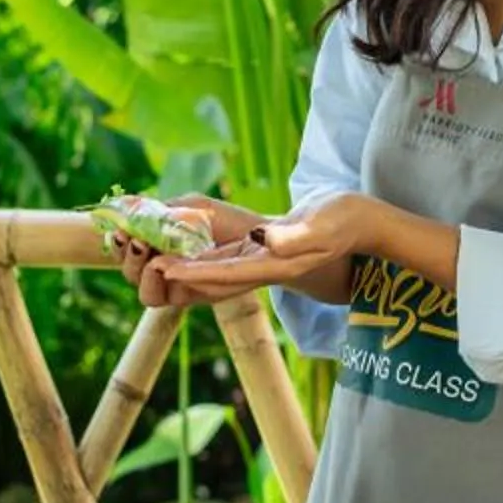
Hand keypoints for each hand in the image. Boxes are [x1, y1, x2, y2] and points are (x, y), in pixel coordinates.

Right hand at [109, 196, 259, 292]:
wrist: (265, 237)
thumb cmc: (227, 221)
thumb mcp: (191, 208)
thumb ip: (160, 211)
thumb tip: (125, 205)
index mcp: (158, 246)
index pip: (126, 250)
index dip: (117, 242)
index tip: (118, 228)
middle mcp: (164, 269)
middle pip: (130, 273)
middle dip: (125, 256)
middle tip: (132, 238)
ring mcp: (178, 286)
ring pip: (145, 293)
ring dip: (138, 272)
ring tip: (145, 249)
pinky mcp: (193, 296)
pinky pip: (167, 298)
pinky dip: (158, 282)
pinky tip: (161, 263)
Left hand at [147, 194, 385, 303]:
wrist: (360, 227)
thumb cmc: (346, 221)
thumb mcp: (323, 224)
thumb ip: (296, 235)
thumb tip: (267, 240)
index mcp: (277, 265)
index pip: (229, 275)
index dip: (194, 273)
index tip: (164, 267)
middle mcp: (261, 270)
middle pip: (209, 281)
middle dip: (174, 274)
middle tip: (142, 259)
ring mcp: (257, 264)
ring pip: (208, 273)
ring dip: (175, 265)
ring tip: (146, 251)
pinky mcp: (255, 254)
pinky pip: (215, 262)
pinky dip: (190, 255)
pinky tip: (171, 245)